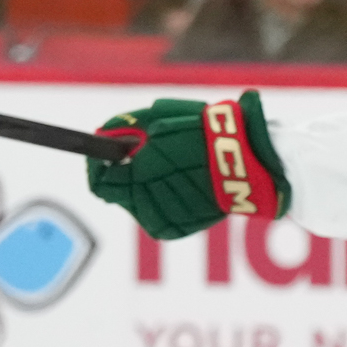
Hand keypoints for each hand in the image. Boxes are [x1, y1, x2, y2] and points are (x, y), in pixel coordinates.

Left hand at [85, 91, 286, 240]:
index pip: (98, 181)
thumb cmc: (203, 133)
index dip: (98, 165)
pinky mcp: (182, 229)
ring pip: (139, 205)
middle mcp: (146, 206)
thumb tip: (104, 135)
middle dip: (126, 174)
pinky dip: (164, 200)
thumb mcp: (157, 117)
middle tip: (147, 155)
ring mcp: (165, 220)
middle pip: (118, 194)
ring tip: (171, 168)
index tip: (106, 151)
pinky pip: (160, 214)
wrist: (248, 162)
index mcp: (135, 178)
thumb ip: (123, 127)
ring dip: (145, 187)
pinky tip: (182, 183)